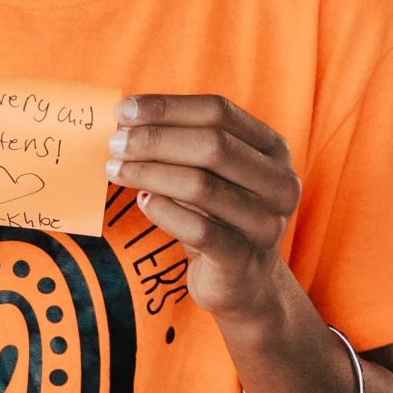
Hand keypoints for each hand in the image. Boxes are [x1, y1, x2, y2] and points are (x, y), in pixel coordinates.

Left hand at [106, 95, 300, 322]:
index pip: (219, 112)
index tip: (124, 109)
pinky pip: (198, 230)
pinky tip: (141, 202)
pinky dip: (164, 212)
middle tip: (114, 142)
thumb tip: (124, 119)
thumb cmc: (217, 218)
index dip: (168, 107)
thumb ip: (182, 145)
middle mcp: (279, 183)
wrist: (243, 285)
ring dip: (150, 173)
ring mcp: (266, 224)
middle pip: (213, 145)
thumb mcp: (209, 176)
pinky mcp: (243, 260)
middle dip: (155, 139)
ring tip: (115, 170)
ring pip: (202, 186)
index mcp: (273, 150)